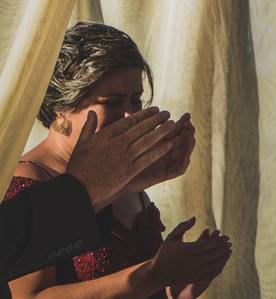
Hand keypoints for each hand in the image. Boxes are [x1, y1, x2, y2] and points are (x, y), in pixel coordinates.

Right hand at [66, 108, 180, 209]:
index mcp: (105, 136)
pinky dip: (159, 151)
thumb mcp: (81, 143)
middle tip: (167, 114)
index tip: (155, 109)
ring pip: (147, 141)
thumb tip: (92, 111)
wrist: (78, 189)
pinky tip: (168, 145)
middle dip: (156, 119)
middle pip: (141, 128)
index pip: (129, 121)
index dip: (144, 114)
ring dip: (162, 131)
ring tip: (172, 125)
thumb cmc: (78, 166)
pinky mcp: (129, 171)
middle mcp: (116, 144)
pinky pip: (147, 159)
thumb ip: (89, 126)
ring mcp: (124, 158)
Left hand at [117, 113, 194, 197]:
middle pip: (182, 141)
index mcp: (156, 143)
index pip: (174, 132)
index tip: (186, 115)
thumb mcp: (120, 142)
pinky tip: (185, 153)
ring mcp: (163, 165)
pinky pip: (178, 169)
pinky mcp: (161, 176)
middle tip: (189, 123)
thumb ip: (126, 129)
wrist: (107, 180)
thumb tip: (121, 113)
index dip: (182, 124)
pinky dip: (183, 161)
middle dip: (188, 131)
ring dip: (189, 144)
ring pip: (183, 154)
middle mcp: (163, 153)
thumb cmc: (111, 160)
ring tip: (190, 134)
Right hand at [165, 224, 230, 298]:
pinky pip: (211, 275)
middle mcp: (190, 262)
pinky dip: (219, 268)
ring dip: (224, 258)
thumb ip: (183, 227)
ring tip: (229, 251)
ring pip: (213, 266)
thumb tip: (194, 217)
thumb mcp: (171, 238)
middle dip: (223, 249)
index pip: (205, 246)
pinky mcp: (194, 279)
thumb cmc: (164, 253)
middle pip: (212, 256)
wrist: (157, 274)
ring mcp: (193, 272)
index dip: (218, 241)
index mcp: (185, 251)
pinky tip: (223, 262)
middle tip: (230, 243)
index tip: (227, 237)